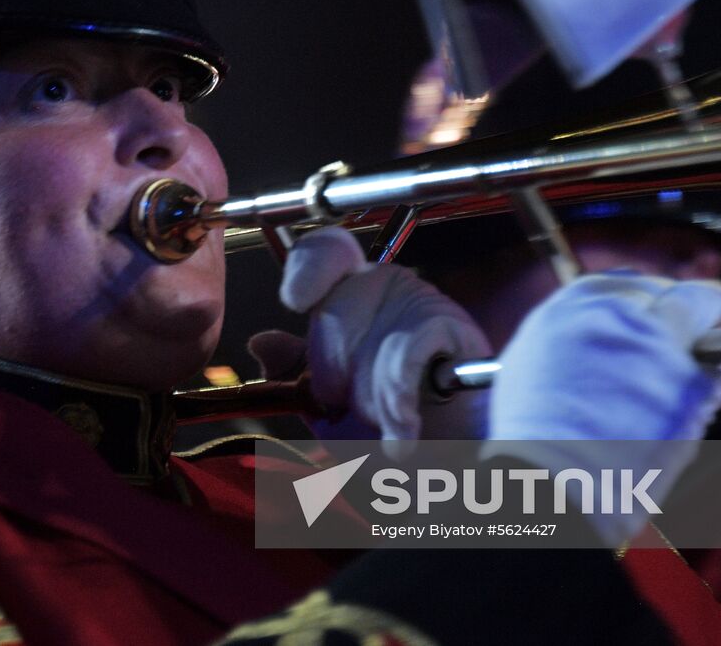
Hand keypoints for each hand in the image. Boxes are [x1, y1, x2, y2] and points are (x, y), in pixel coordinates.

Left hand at [275, 226, 490, 440]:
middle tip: (349, 407)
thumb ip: (296, 375)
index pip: (325, 253)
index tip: (296, 301)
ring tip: (385, 431)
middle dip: (333, 374)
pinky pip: (407, 356)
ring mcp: (425, 307)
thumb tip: (262, 343)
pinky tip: (400, 438)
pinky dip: (398, 405)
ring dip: (371, 401)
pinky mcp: (458, 333)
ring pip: (371, 342)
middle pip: (334, 312)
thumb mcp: (331, 409)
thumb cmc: (391, 436)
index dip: (309, 269)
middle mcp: (389, 290)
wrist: (454, 467)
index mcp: (353, 297)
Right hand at [484, 271, 720, 542]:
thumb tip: (617, 332)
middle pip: (669, 290)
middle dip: (692, 303)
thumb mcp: (538, 362)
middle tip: (712, 314)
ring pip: (706, 313)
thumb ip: (578, 335)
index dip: (655, 296)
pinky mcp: (689, 383)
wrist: (551, 476)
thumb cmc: (537, 432)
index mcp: (572, 304)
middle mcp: (615, 311)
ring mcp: (655, 343)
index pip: (628, 282)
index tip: (667, 307)